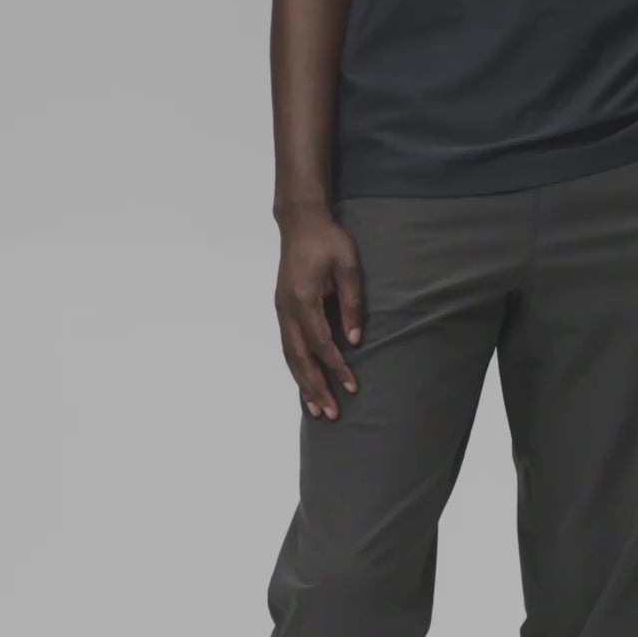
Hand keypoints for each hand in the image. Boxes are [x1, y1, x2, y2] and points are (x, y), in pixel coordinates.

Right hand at [274, 203, 364, 420]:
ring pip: (289, 356)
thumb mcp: (348, 266)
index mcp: (304, 299)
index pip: (321, 342)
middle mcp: (287, 309)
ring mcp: (281, 311)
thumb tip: (356, 338)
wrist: (300, 223)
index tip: (352, 386)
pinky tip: (305, 385)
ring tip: (316, 410)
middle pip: (300, 358)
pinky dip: (295, 369)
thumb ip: (351, 302)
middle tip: (331, 413)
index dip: (336, 367)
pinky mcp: (282, 310)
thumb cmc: (328, 241)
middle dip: (315, 388)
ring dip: (303, 384)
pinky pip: (287, 347)